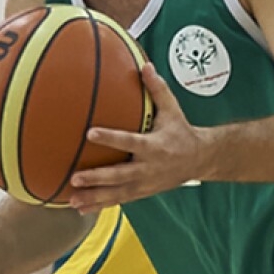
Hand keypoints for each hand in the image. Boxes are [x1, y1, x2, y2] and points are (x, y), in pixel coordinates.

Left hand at [69, 63, 208, 213]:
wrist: (200, 159)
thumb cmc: (181, 131)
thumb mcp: (172, 110)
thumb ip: (157, 89)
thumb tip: (145, 66)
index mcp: (154, 146)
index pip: (129, 141)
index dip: (110, 138)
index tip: (90, 132)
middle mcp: (149, 167)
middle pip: (120, 175)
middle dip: (97, 178)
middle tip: (75, 177)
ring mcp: (145, 183)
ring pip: (118, 193)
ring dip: (95, 197)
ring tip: (73, 199)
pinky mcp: (142, 192)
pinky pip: (120, 200)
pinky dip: (100, 205)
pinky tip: (81, 208)